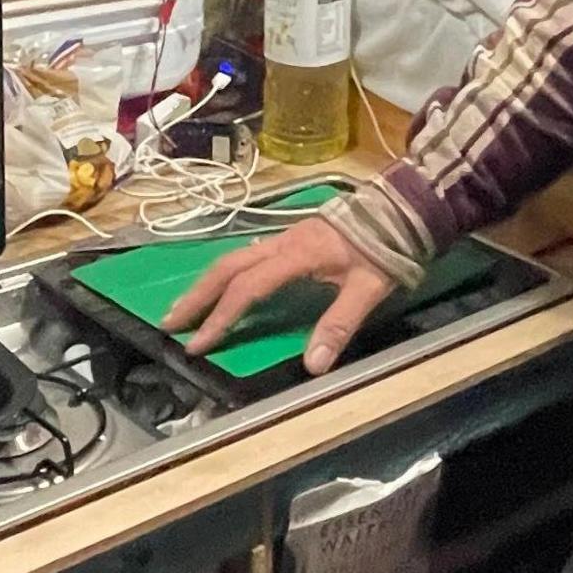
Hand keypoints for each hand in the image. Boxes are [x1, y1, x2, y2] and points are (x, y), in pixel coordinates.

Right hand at [161, 217, 398, 374]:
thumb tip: (314, 365)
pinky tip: (220, 288)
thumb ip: (340, 324)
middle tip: (171, 323)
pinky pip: (246, 255)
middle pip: (227, 266)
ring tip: (185, 309)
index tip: (198, 344)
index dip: (221, 317)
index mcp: (296, 254)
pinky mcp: (289, 237)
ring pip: (233, 257)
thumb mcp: (369, 288)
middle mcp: (281, 242)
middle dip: (197, 296)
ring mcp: (283, 237)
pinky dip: (225, 274)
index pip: (247, 288)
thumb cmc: (386, 247)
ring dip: (206, 283)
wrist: (402, 206)